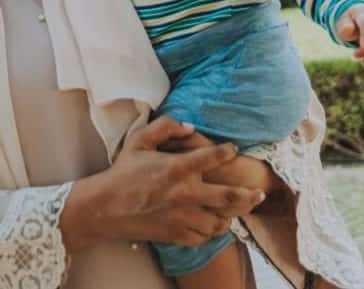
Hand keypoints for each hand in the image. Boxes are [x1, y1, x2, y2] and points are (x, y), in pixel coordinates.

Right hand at [61, 117, 264, 250]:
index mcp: (178, 167)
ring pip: (220, 220)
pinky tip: (212, 224)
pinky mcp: (175, 234)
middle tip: (259, 194)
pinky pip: (203, 236)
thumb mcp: (140, 139)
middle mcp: (185, 193)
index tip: (233, 150)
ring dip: (230, 216)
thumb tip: (191, 127)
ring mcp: (182, 217)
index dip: (229, 151)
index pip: (215, 156)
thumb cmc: (122, 172)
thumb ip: (167, 126)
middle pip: (230, 197)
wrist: (104, 208)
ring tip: (237, 212)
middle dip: (249, 196)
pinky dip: (211, 231)